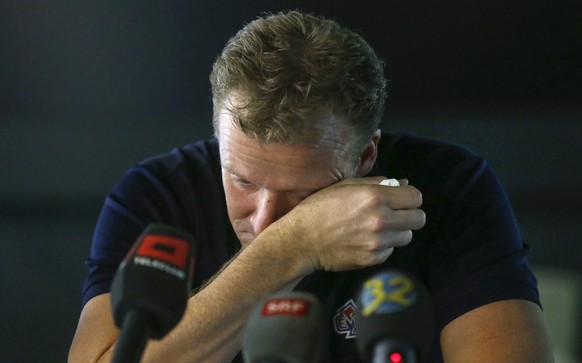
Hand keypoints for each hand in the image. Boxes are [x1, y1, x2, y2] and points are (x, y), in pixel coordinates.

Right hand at [272, 176, 425, 273]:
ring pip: (407, 236)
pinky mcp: (372, 259)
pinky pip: (390, 251)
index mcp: (375, 197)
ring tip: (377, 227)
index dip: (409, 196)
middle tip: (395, 213)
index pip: (416, 197)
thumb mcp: (345, 185)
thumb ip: (377, 183)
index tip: (401, 198)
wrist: (301, 240)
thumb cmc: (319, 208)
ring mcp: (377, 242)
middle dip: (410, 214)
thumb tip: (403, 183)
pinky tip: (365, 239)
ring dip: (397, 231)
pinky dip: (383, 246)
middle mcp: (380, 220)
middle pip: (419, 219)